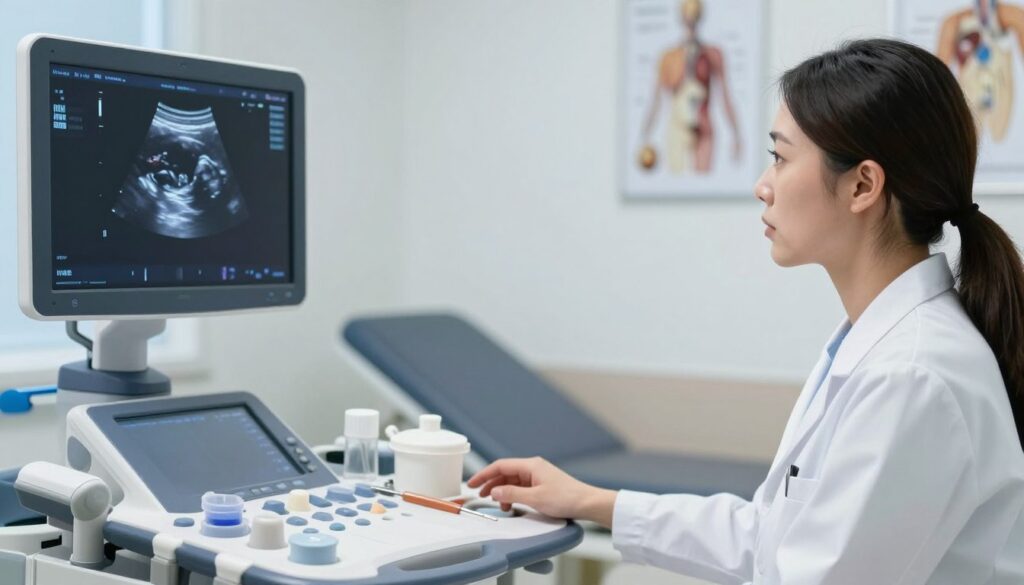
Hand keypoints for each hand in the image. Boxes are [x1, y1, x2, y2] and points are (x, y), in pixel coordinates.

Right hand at [467, 457, 617, 527]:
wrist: (586, 503)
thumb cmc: (566, 498)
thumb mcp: (535, 498)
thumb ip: (511, 494)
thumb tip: (494, 491)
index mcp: (531, 465)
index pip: (501, 466)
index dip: (484, 474)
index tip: (472, 482)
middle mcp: (533, 468)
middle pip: (505, 473)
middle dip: (491, 483)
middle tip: (479, 493)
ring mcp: (538, 476)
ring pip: (512, 481)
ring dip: (502, 491)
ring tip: (497, 503)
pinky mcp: (542, 485)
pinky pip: (521, 487)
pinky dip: (512, 495)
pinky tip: (511, 504)